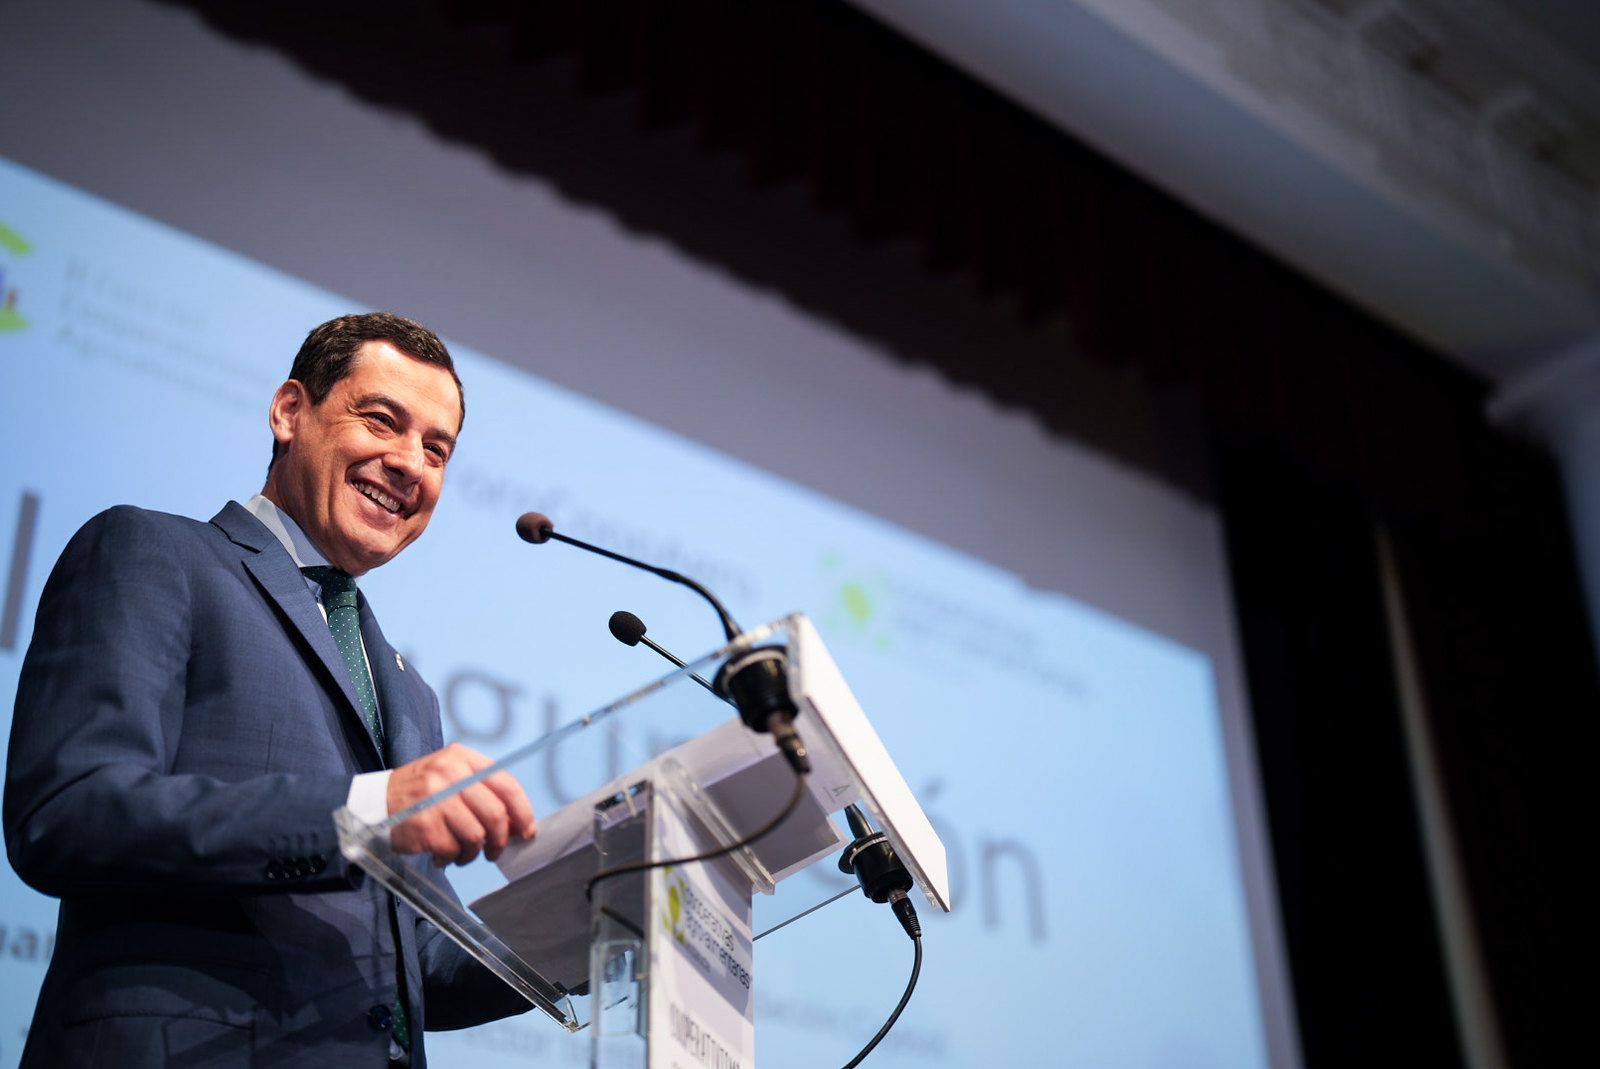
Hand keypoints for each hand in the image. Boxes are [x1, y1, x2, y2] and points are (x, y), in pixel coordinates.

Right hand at [387, 743, 536, 865]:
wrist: (375, 801)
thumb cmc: (422, 793)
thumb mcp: (451, 778)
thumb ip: (484, 794)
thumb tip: (517, 825)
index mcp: (462, 758)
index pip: (506, 784)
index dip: (522, 811)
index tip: (527, 831)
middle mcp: (449, 773)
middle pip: (495, 814)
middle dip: (501, 840)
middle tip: (495, 851)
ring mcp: (435, 798)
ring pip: (476, 836)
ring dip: (473, 853)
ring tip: (461, 853)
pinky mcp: (423, 823)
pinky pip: (452, 849)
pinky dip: (451, 858)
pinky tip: (441, 854)